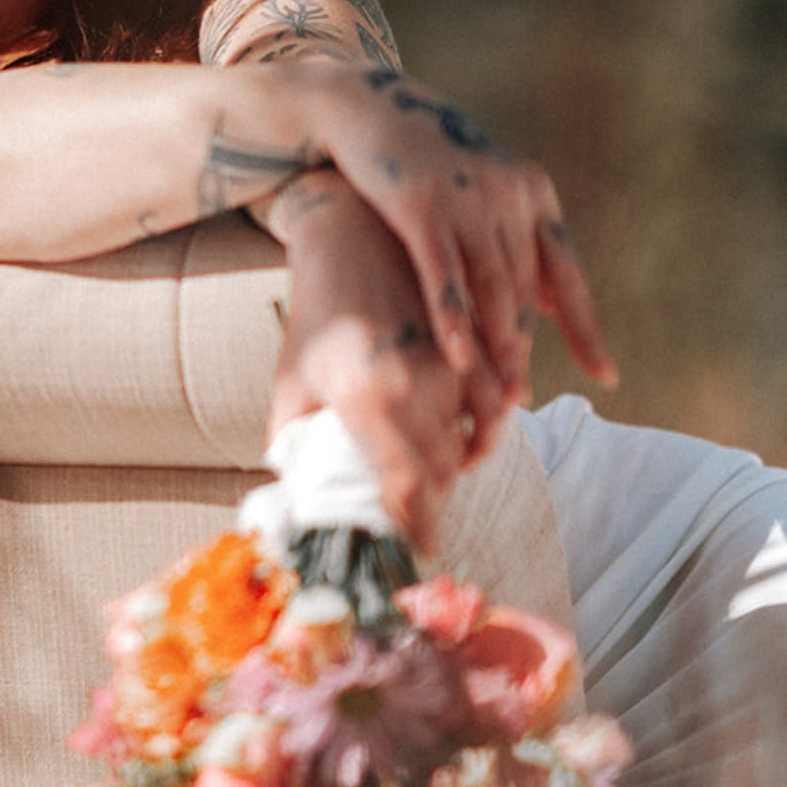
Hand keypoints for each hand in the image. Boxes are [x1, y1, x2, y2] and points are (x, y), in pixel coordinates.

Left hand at [266, 171, 507, 555]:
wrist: (352, 235)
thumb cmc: (315, 313)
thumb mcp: (294, 379)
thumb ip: (293, 436)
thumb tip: (292, 486)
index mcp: (369, 401)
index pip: (410, 486)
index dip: (420, 528)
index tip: (420, 552)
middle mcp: (418, 386)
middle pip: (447, 470)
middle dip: (437, 503)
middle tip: (421, 520)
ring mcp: (452, 362)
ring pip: (477, 438)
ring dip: (462, 466)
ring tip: (439, 480)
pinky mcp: (473, 341)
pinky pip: (495, 400)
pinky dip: (486, 426)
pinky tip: (465, 437)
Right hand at [284, 61, 615, 401]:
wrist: (369, 105)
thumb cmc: (427, 161)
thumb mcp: (484, 193)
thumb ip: (518, 243)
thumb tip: (554, 307)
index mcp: (533, 194)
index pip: (568, 274)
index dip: (586, 328)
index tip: (607, 375)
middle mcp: (510, 194)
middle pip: (526, 290)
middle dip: (526, 349)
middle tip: (523, 400)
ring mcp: (468, 199)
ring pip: (493, 288)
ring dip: (498, 346)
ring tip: (499, 396)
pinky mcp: (422, 205)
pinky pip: (446, 274)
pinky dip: (453, 319)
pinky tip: (458, 358)